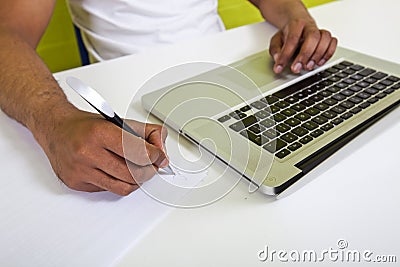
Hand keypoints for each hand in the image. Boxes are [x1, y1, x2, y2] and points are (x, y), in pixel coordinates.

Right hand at [38, 109, 168, 195]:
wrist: (56, 129)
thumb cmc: (87, 126)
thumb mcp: (120, 121)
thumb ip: (147, 133)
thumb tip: (161, 150)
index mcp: (100, 133)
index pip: (138, 151)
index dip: (155, 156)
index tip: (160, 157)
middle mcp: (88, 152)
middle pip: (133, 173)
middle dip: (149, 171)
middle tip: (153, 166)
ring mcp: (81, 170)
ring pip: (123, 186)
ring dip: (137, 180)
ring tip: (139, 171)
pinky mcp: (77, 183)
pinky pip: (108, 190)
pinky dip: (118, 183)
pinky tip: (118, 173)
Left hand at [269, 17, 336, 73]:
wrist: (299, 24)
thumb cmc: (289, 33)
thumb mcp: (277, 39)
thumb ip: (275, 49)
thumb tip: (278, 58)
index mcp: (296, 24)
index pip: (292, 39)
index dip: (285, 55)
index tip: (279, 68)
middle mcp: (310, 26)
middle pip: (313, 37)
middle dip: (305, 55)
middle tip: (296, 69)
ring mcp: (320, 32)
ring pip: (325, 38)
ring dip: (318, 55)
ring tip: (308, 67)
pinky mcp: (327, 38)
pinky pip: (333, 42)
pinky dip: (328, 54)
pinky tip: (319, 63)